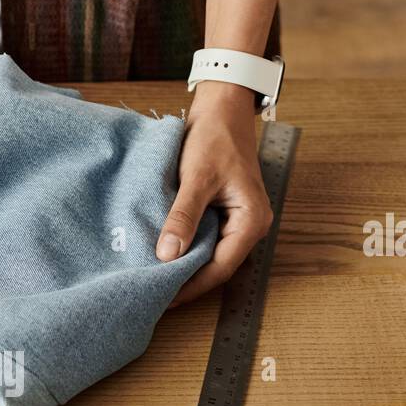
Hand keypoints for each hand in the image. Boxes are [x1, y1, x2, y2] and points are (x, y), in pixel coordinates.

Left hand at [157, 81, 271, 305]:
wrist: (221, 107)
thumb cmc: (214, 137)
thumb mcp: (197, 177)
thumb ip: (183, 216)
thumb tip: (168, 255)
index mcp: (251, 221)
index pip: (221, 267)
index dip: (192, 286)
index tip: (164, 297)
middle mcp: (249, 226)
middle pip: (217, 266)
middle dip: (187, 281)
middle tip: (153, 294)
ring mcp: (237, 220)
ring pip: (209, 254)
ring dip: (185, 266)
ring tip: (155, 279)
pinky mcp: (223, 213)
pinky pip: (204, 239)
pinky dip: (185, 248)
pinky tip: (163, 255)